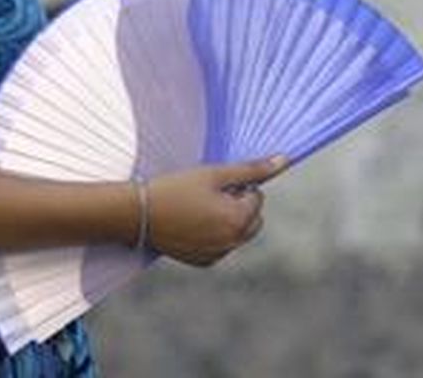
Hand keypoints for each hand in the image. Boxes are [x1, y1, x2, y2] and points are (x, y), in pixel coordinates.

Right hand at [144, 155, 286, 267]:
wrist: (139, 213)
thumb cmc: (176, 188)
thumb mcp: (213, 174)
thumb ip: (251, 169)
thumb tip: (283, 160)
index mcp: (239, 220)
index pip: (256, 197)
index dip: (236, 186)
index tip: (211, 184)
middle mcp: (233, 242)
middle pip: (253, 219)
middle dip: (239, 206)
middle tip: (208, 195)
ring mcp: (219, 255)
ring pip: (238, 234)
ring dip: (228, 221)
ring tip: (198, 209)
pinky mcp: (205, 262)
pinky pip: (222, 246)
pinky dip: (214, 235)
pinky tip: (191, 224)